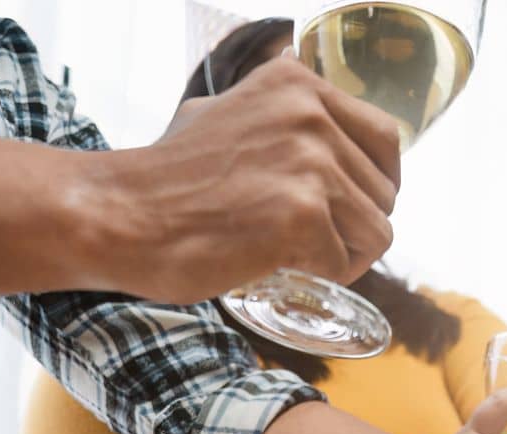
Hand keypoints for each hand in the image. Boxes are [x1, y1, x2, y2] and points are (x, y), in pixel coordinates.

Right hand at [102, 56, 401, 302]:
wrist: (120, 216)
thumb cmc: (168, 179)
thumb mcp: (224, 113)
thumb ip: (278, 116)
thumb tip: (324, 131)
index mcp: (298, 84)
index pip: (386, 139)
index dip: (373, 184)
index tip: (345, 208)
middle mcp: (310, 113)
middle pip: (385, 191)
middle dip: (354, 225)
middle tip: (307, 240)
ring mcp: (310, 162)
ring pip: (377, 231)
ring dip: (343, 255)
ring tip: (293, 255)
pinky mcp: (302, 213)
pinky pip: (345, 263)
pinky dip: (315, 275)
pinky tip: (274, 263)